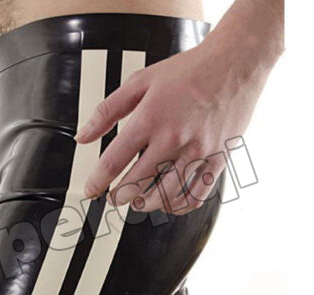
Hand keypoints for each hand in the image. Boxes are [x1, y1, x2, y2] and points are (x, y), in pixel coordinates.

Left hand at [76, 30, 276, 214]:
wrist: (236, 63)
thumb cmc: (188, 71)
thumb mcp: (140, 82)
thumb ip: (107, 111)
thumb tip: (82, 137)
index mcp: (150, 119)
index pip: (114, 161)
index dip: (97, 181)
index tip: (90, 191)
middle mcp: (174, 139)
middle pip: (137, 183)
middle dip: (119, 197)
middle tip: (114, 198)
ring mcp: (198, 152)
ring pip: (165, 196)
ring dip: (145, 205)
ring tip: (137, 202)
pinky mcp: (218, 160)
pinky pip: (196, 196)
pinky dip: (178, 207)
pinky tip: (168, 204)